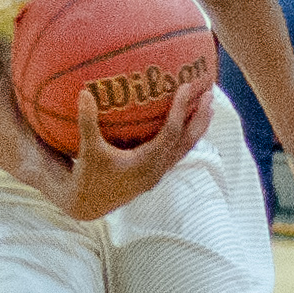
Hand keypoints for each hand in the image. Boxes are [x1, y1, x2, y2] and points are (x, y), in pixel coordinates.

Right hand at [52, 77, 214, 222]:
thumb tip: (84, 92)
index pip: (171, 132)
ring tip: (207, 107)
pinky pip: (176, 152)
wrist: (88, 205)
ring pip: (185, 148)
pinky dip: (185, 136)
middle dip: (200, 118)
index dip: (180, 109)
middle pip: (187, 141)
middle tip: (209, 94)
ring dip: (197, 128)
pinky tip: (186, 124)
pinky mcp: (154, 174)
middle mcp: (157, 169)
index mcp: (146, 162)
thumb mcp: (88, 150)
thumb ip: (87, 122)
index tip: (187, 87)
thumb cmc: (88, 177)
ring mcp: (158, 173)